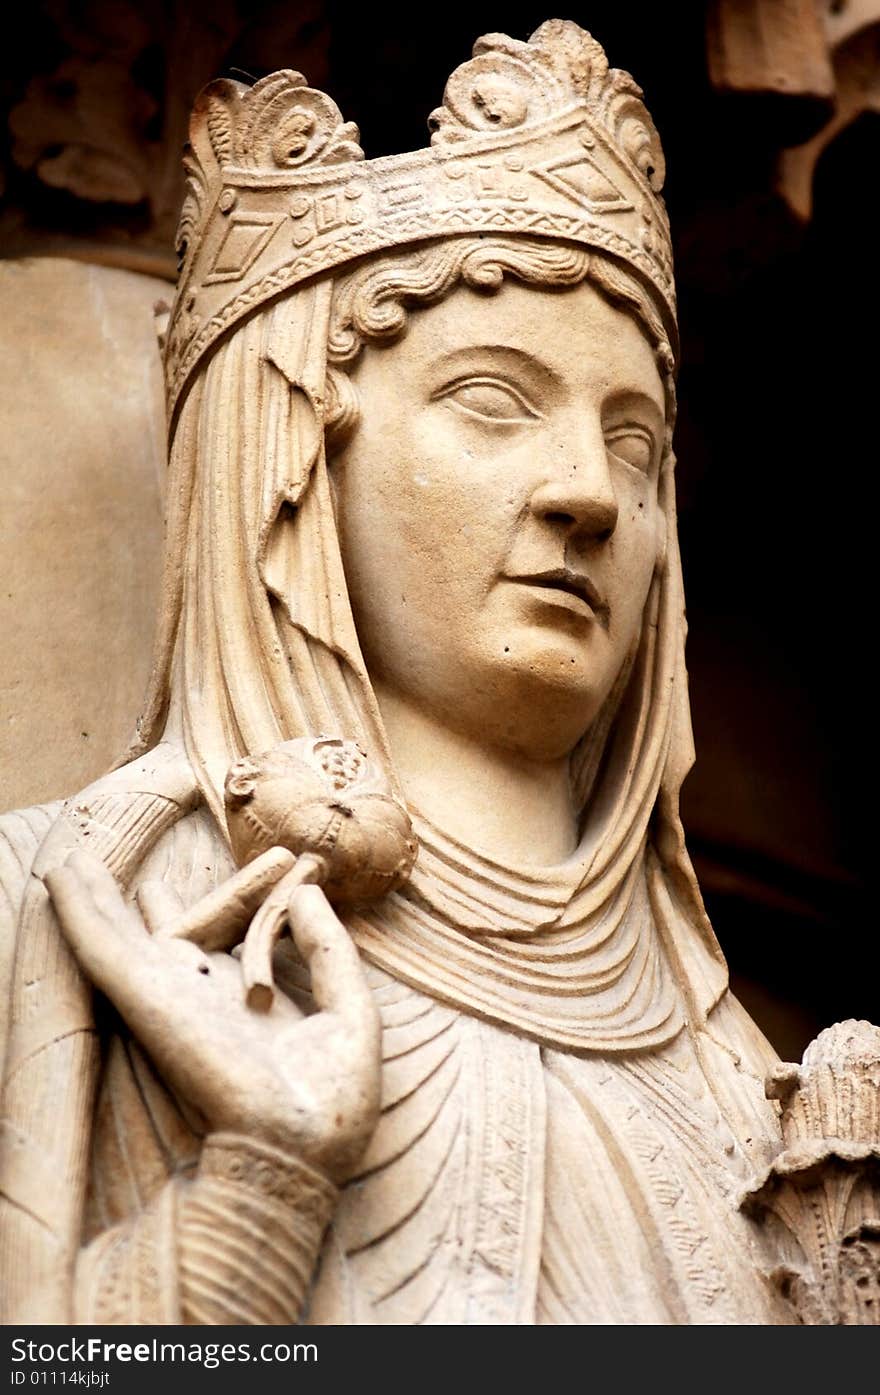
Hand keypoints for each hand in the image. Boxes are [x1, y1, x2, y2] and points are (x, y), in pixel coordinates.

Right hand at [44, 850, 380, 1181]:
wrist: (302, 1145)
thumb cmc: (334, 1099)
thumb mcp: (349, 1011)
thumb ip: (328, 949)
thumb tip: (307, 893)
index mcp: (250, 1002)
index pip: (236, 941)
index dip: (244, 899)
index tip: (273, 868)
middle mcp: (205, 996)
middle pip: (176, 936)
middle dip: (158, 903)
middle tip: (139, 870)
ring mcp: (171, 994)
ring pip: (124, 936)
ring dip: (95, 896)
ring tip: (70, 858)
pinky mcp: (147, 997)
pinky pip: (104, 945)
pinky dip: (80, 907)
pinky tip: (60, 874)